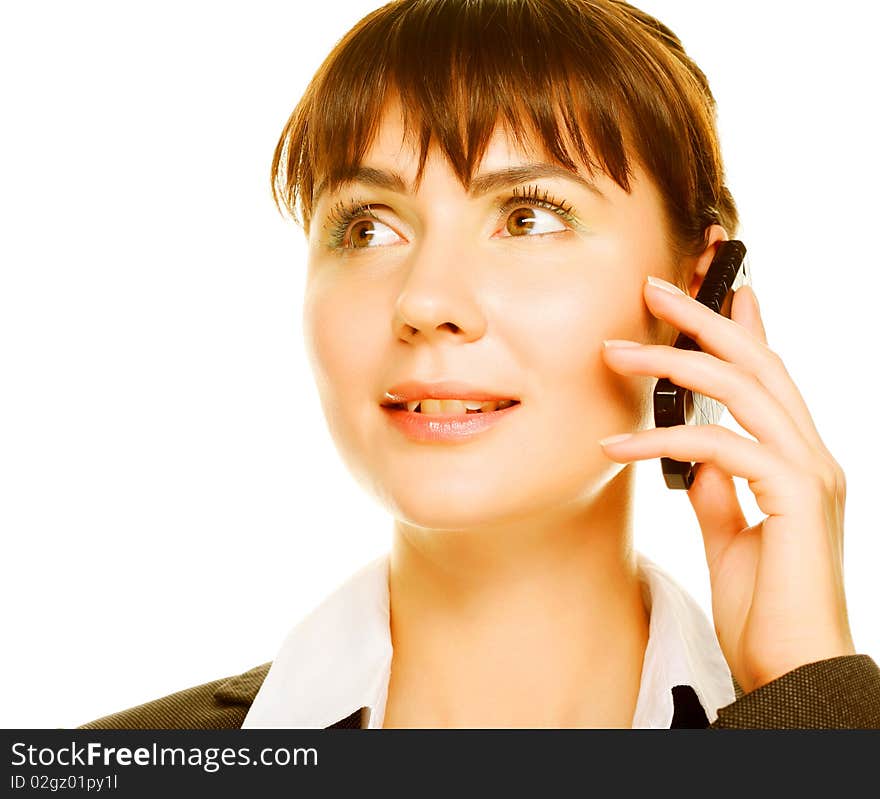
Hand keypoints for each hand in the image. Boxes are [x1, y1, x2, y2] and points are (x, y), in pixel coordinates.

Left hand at [599, 274, 854, 693]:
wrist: (791, 668)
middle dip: (705, 318)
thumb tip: (692, 452)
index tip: (718, 287)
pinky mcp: (796, 496)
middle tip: (654, 286)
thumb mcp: (727, 531)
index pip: (767, 377)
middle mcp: (810, 455)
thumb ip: (716, 486)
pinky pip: (720, 447)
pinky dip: (661, 441)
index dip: (743, 327)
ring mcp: (809, 472)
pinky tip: (614, 446)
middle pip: (757, 363)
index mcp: (796, 460)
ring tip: (614, 352)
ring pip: (741, 389)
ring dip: (671, 364)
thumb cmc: (763, 605)